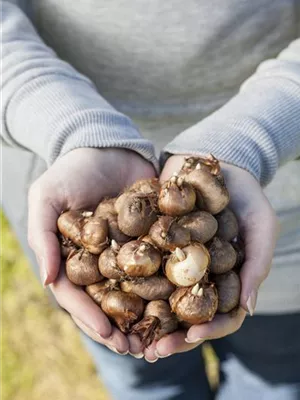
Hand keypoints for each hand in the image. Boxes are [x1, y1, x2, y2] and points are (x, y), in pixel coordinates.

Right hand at [28, 148, 155, 354]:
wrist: (106, 147)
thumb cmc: (70, 171)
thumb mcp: (46, 198)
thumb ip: (42, 236)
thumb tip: (47, 279)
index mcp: (73, 258)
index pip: (79, 295)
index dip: (91, 317)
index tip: (109, 336)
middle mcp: (101, 260)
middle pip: (110, 300)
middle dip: (123, 326)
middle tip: (140, 350)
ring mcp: (128, 250)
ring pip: (137, 288)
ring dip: (148, 314)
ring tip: (163, 337)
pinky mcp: (151, 237)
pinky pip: (160, 262)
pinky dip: (169, 282)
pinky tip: (182, 299)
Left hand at [143, 155, 277, 360]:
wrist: (213, 157)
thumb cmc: (245, 194)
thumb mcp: (260, 224)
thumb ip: (257, 262)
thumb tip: (248, 307)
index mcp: (222, 276)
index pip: (218, 313)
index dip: (206, 330)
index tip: (190, 339)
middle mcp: (194, 272)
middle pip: (182, 312)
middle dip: (168, 333)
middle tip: (151, 350)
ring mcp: (170, 258)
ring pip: (156, 294)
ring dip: (143, 316)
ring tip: (126, 333)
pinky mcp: (149, 240)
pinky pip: (137, 262)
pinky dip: (124, 278)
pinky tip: (109, 292)